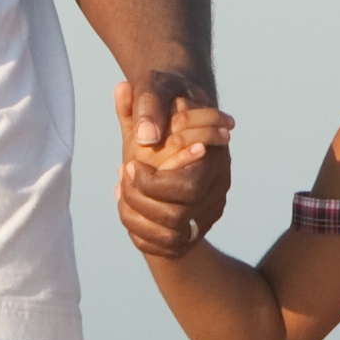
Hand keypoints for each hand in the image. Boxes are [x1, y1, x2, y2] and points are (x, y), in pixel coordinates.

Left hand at [117, 87, 232, 258]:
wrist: (175, 115)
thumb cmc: (163, 102)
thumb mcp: (154, 92)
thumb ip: (146, 105)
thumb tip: (142, 130)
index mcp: (214, 157)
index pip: (186, 189)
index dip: (151, 184)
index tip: (128, 166)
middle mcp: (218, 188)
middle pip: (178, 218)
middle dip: (140, 202)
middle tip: (121, 180)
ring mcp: (209, 210)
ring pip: (172, 238)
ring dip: (137, 219)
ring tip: (121, 193)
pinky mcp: (197, 225)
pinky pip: (169, 248)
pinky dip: (142, 234)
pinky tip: (128, 208)